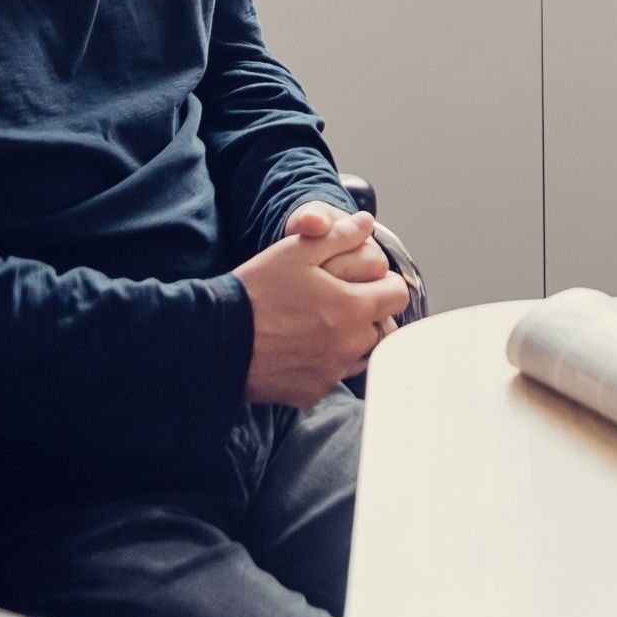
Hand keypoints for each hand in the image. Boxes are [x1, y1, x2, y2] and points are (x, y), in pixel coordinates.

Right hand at [237, 203, 410, 406]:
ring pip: (361, 353)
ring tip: (320, 324)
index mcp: (354, 307)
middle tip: (338, 300)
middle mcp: (351, 345)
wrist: (219, 339)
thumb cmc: (258, 290)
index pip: (398, 294)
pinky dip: (326, 363)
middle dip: (369, 312)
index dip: (383, 282)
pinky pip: (333, 375)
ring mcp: (333, 372)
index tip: (364, 280)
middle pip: (383, 326)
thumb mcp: (297, 252)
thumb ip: (339, 236)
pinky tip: (302, 348)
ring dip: (351, 339)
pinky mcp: (314, 392)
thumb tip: (366, 224)